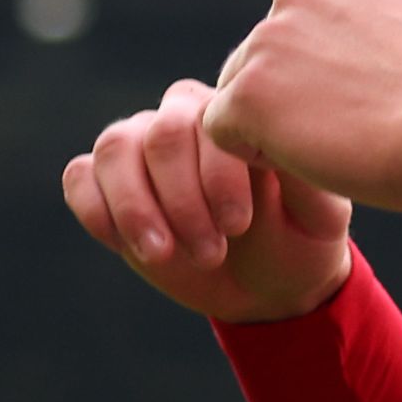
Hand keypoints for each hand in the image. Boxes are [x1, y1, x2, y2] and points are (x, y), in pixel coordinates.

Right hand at [64, 79, 353, 323]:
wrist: (269, 285)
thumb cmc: (299, 240)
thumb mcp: (321, 217)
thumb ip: (307, 179)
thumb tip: (284, 148)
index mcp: (234, 116)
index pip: (209, 122)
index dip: (216, 177)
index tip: (237, 226)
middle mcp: (181, 119)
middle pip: (159, 136)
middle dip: (181, 202)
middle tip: (211, 251)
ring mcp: (139, 148)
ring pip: (115, 150)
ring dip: (137, 209)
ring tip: (165, 254)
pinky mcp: (105, 184)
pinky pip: (80, 177)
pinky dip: (97, 210)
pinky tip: (129, 246)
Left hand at [203, 0, 401, 211]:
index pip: (311, 24)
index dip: (328, 71)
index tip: (364, 104)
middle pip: (270, 53)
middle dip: (294, 94)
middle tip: (340, 135)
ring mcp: (269, 40)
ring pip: (243, 89)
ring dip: (273, 125)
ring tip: (325, 155)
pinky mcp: (247, 93)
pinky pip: (224, 129)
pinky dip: (253, 154)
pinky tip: (301, 166)